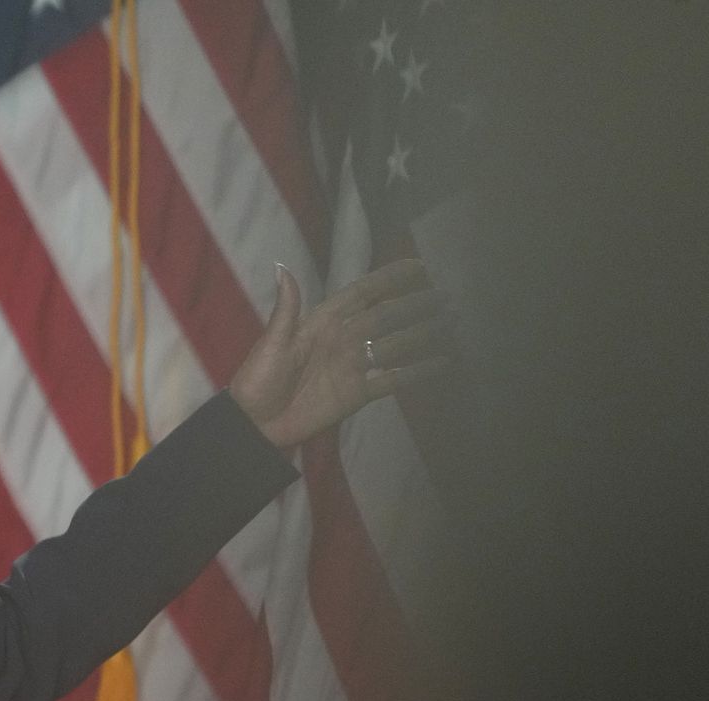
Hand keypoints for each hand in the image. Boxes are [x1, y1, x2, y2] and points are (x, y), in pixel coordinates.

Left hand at [229, 259, 451, 448]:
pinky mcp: (357, 393)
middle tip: (448, 295)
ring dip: (423, 333)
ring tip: (452, 323)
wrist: (255, 426)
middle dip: (416, 305)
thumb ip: (287, 309)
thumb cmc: (257, 381)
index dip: (388, 279)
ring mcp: (353, 366)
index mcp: (323, 322)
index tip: (417, 265)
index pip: (362, 294)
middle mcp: (343, 339)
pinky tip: (441, 363)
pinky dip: (416, 372)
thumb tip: (283, 266)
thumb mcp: (272, 343)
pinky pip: (392, 379)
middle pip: (387, 317)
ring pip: (395, 344)